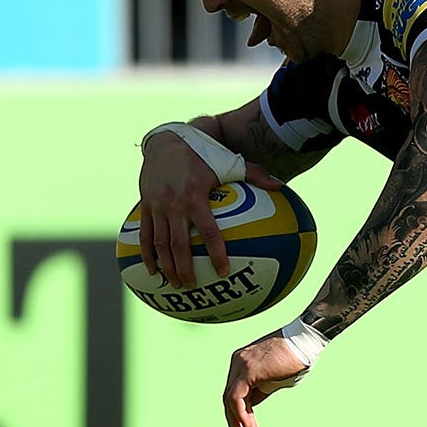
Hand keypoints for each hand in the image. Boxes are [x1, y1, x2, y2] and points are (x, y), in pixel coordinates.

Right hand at [137, 129, 279, 287]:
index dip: (216, 252)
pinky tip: (153, 270)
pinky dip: (147, 254)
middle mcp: (174, 204)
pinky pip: (144, 234)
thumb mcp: (230, 162)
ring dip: (166, 266)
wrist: (168, 141)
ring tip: (175, 284)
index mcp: (196, 196)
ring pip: (159, 243)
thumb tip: (281, 186)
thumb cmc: (204, 153)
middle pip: (179, 244)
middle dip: (185, 268)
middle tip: (193, 286)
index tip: (223, 271)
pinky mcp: (145, 206)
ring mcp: (157, 206)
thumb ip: (255, 175)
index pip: (207, 231)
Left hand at [223, 330, 310, 426]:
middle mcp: (237, 363)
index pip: (235, 394)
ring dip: (236, 423)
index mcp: (242, 363)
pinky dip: (241, 414)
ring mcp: (240, 366)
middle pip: (229, 398)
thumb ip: (261, 389)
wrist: (305, 340)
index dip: (241, 414)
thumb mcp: (275, 379)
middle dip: (233, 422)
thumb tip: (251, 406)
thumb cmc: (296, 358)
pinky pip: (236, 398)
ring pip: (229, 400)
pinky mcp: (247, 371)